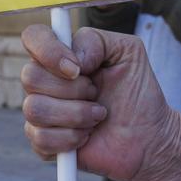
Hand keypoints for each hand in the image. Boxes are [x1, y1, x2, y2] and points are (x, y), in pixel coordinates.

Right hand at [20, 24, 180, 180]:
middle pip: (31, 77)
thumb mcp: (129, 52)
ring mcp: (41, 112)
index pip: (33, 37)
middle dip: (73, 89)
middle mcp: (45, 81)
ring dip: (75, 115)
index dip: (48, 51)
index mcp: (61, 55)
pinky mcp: (43, 142)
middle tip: (96, 94)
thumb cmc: (137, 92)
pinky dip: (70, 138)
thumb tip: (72, 59)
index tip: (77, 69)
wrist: (149, 137)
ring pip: (34, 109)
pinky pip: (39, 139)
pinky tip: (87, 136)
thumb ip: (97, 40)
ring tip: (98, 116)